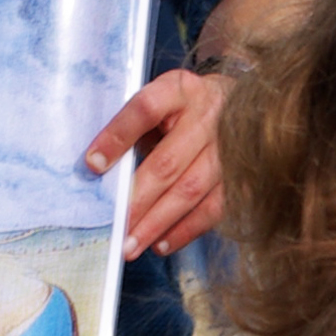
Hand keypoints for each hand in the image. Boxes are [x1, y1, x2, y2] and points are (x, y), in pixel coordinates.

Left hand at [85, 66, 233, 258]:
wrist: (243, 105)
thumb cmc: (185, 109)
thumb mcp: (162, 101)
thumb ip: (136, 129)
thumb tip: (104, 173)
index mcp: (180, 90)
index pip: (145, 109)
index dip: (118, 136)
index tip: (92, 164)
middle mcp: (207, 116)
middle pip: (167, 162)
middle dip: (137, 200)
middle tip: (115, 228)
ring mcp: (228, 147)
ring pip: (190, 190)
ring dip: (158, 223)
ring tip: (131, 245)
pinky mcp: (241, 175)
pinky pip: (214, 208)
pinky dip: (186, 230)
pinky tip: (162, 244)